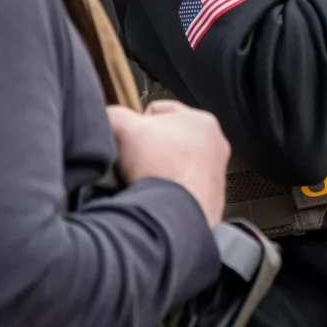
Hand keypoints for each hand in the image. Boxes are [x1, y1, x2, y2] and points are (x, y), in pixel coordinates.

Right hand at [106, 100, 229, 226]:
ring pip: (177, 164)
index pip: (159, 111)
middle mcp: (216, 146)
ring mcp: (217, 174)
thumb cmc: (156, 166)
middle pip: (170, 139)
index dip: (137, 123)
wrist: (173, 214)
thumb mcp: (123, 127)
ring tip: (144, 181)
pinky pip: (183, 189)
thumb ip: (115, 114)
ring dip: (160, 170)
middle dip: (151, 148)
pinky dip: (170, 191)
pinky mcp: (212, 200)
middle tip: (134, 160)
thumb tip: (110, 118)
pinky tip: (158, 196)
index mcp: (201, 121)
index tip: (130, 139)